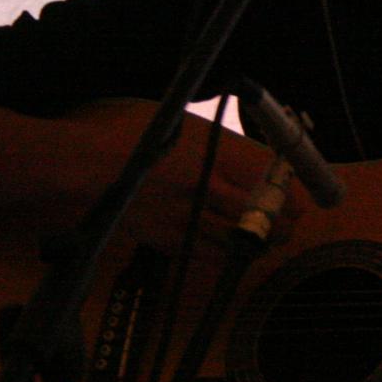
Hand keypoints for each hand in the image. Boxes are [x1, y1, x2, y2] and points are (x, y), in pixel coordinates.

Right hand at [72, 101, 306, 249]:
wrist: (81, 163)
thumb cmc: (126, 134)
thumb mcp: (179, 124)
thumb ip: (213, 140)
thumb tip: (246, 153)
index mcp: (212, 155)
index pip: (267, 181)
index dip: (289, 196)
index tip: (301, 202)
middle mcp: (204, 188)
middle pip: (259, 216)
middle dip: (281, 226)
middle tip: (291, 226)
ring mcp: (184, 216)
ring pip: (236, 241)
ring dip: (257, 245)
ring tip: (271, 243)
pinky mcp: (164, 238)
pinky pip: (205, 255)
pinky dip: (225, 257)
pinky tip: (234, 254)